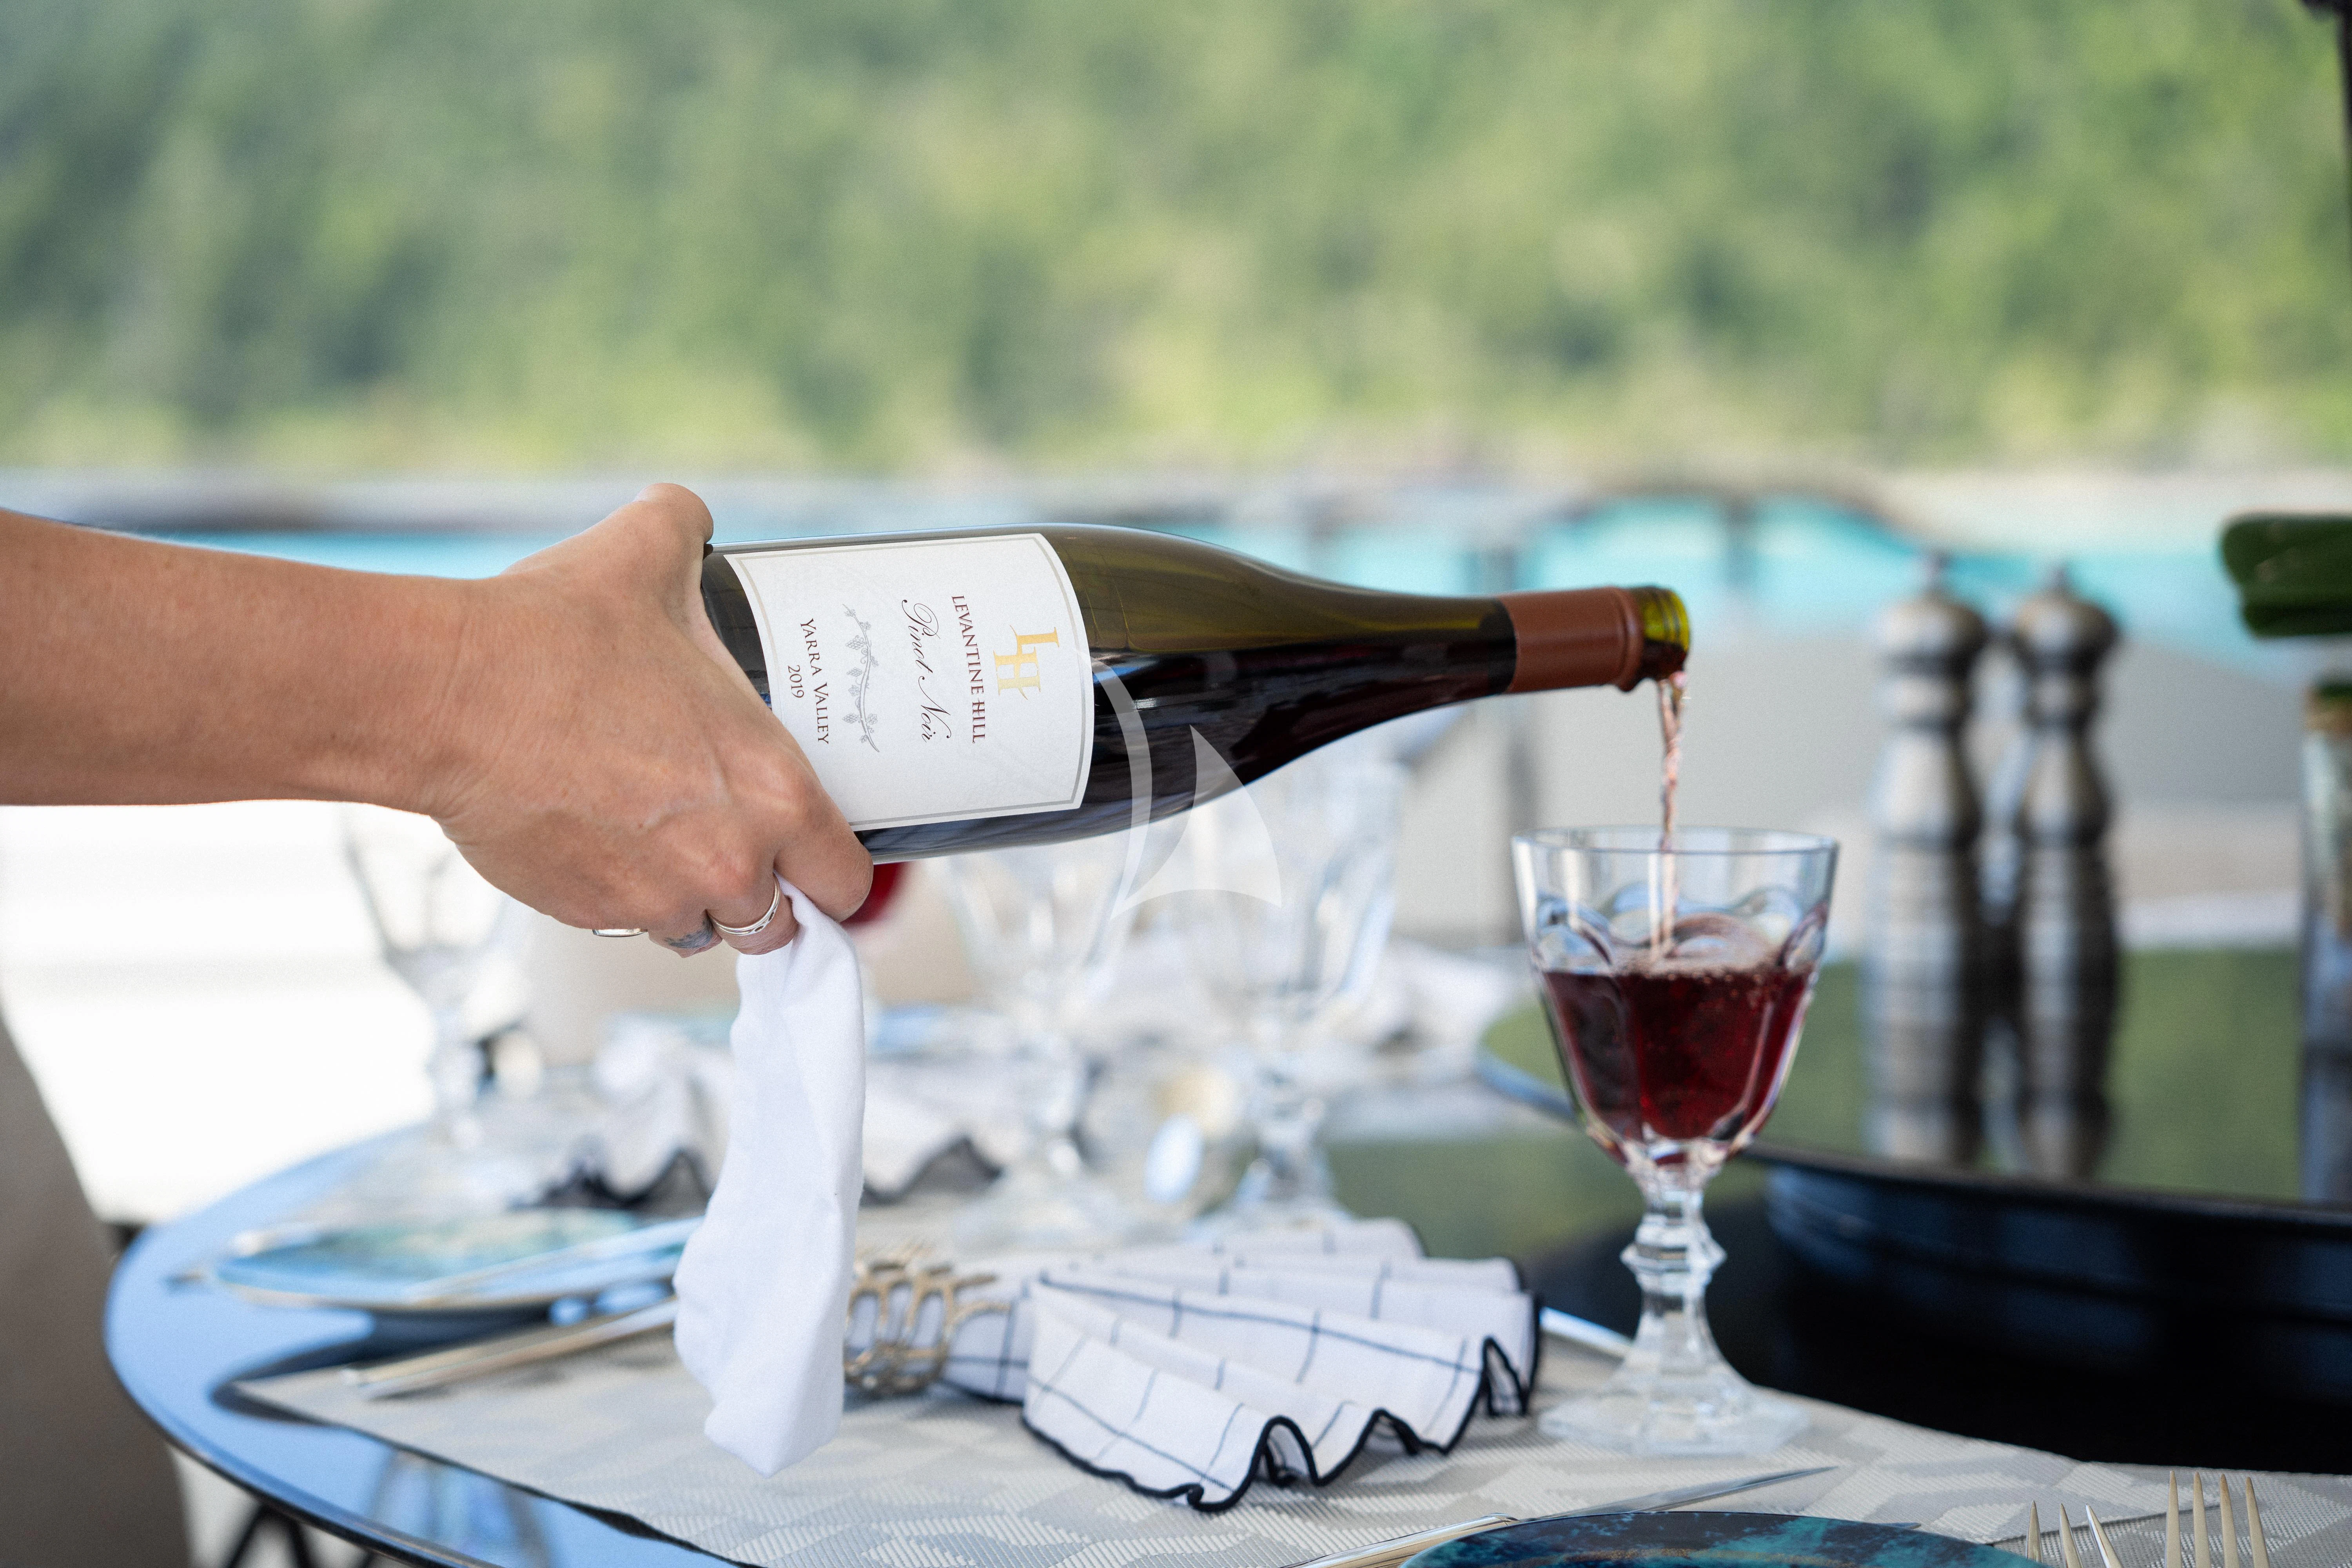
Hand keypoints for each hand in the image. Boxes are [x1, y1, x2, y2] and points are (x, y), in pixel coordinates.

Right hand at [418, 484, 869, 953]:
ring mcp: (657, 899)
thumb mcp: (647, 553)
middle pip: (780, 921)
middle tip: (737, 849)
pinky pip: (631, 927)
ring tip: (666, 845)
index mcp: (775, 790)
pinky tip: (606, 843)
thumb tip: (685, 512)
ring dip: (696, 901)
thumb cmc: (553, 634)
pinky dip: (626, 900)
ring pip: (705, 930)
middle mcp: (730, 861)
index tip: (821, 863)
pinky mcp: (589, 915)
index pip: (847, 880)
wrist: (448, 695)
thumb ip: (686, 528)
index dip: (838, 874)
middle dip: (764, 892)